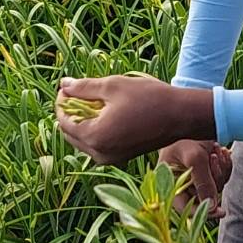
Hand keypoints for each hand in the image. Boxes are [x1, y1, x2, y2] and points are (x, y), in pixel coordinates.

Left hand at [55, 74, 214, 165]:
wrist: (180, 116)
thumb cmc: (148, 98)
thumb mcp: (113, 86)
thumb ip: (84, 87)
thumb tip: (64, 84)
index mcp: (94, 136)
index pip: (63, 121)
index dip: (62, 102)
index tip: (67, 86)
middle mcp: (98, 153)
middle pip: (70, 134)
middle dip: (69, 113)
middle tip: (76, 92)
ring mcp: (110, 158)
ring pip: (83, 141)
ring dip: (82, 122)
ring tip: (90, 101)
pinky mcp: (120, 157)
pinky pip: (97, 145)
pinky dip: (94, 130)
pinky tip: (104, 113)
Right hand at [159, 139, 232, 218]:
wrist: (195, 114)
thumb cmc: (187, 133)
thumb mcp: (195, 157)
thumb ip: (203, 182)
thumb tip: (212, 208)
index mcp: (169, 183)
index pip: (185, 208)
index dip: (202, 213)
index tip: (220, 212)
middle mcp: (182, 183)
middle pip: (205, 198)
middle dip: (214, 179)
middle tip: (213, 157)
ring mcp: (195, 177)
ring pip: (216, 188)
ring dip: (220, 170)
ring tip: (215, 150)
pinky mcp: (206, 170)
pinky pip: (222, 177)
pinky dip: (225, 165)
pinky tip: (220, 150)